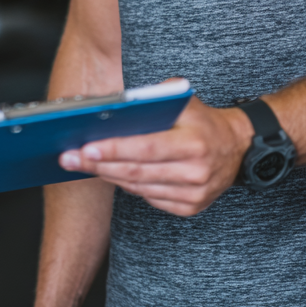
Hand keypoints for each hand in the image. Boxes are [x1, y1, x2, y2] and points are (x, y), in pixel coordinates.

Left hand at [58, 96, 253, 216]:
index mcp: (193, 143)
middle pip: (137, 171)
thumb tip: (116, 105)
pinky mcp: (190, 208)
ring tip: (81, 164)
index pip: (146, 148)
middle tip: (68, 157)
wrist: (237, 147)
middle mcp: (195, 172)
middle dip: (98, 165)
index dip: (114, 149)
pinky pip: (150, 199)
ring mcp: (194, 194)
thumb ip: (155, 98)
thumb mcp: (185, 99)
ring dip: (108, 176)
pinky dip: (128, 186)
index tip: (85, 147)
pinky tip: (110, 174)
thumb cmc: (202, 119)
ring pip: (140, 187)